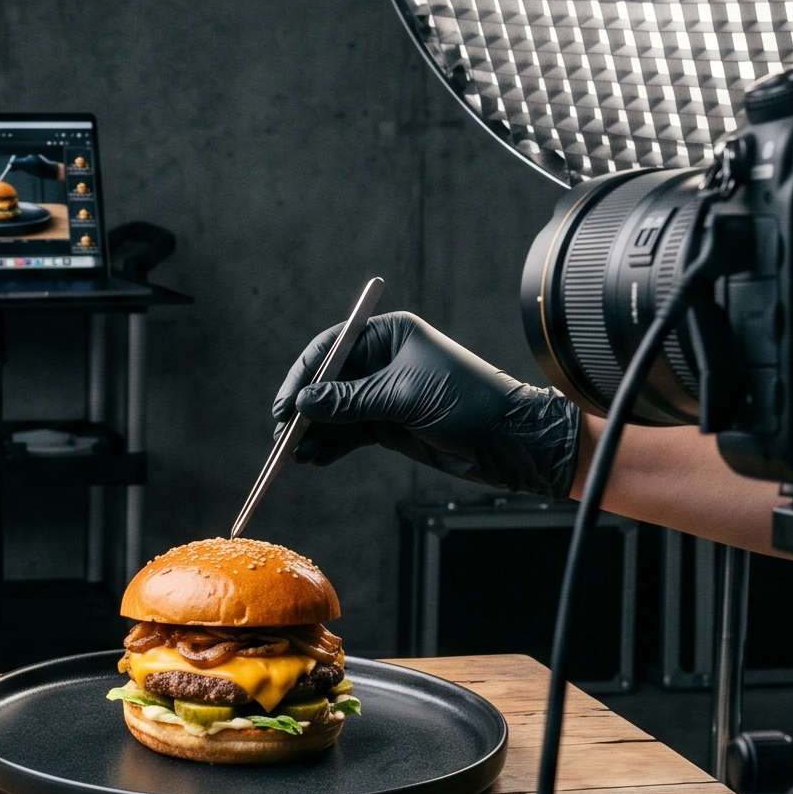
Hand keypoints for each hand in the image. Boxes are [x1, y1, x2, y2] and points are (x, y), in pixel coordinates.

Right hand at [270, 311, 582, 497]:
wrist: (509, 438)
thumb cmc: (466, 402)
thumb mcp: (403, 397)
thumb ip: (350, 401)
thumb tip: (303, 403)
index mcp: (388, 334)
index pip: (331, 348)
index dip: (304, 375)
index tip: (286, 405)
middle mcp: (382, 360)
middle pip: (328, 382)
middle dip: (305, 409)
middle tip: (283, 436)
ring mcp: (383, 393)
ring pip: (336, 411)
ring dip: (314, 432)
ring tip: (295, 455)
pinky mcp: (389, 424)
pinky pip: (350, 433)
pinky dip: (332, 445)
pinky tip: (315, 459)